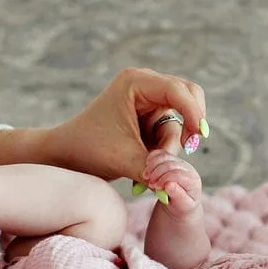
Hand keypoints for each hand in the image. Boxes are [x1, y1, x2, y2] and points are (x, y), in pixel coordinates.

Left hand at [32, 67, 208, 182]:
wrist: (68, 156)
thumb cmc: (90, 151)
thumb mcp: (125, 160)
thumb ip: (156, 170)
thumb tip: (178, 185)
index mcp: (135, 83)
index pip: (177, 90)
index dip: (193, 112)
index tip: (199, 137)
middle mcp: (145, 85)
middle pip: (188, 94)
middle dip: (191, 122)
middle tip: (189, 147)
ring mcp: (148, 100)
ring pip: (181, 118)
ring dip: (173, 143)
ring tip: (150, 164)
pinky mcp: (149, 116)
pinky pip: (172, 128)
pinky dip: (167, 146)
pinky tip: (149, 159)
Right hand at [140, 151, 201, 215]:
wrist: (181, 203)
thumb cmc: (182, 206)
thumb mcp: (182, 206)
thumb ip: (178, 196)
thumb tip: (169, 185)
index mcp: (192, 180)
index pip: (178, 174)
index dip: (164, 179)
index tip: (155, 187)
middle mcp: (187, 168)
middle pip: (170, 164)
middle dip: (156, 173)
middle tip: (149, 183)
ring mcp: (179, 162)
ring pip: (164, 156)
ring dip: (152, 165)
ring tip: (146, 177)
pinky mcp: (171, 159)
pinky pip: (160, 153)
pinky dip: (151, 158)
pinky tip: (146, 167)